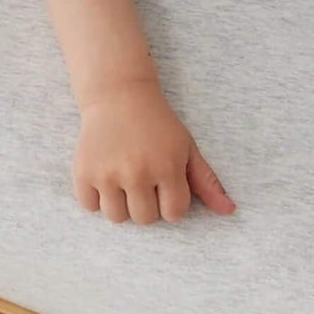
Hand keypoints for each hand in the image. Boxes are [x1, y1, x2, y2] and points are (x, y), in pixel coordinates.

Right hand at [74, 78, 235, 223]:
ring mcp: (108, 174)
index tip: (164, 181)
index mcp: (167, 167)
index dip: (171, 200)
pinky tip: (104, 174)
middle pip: (145, 219)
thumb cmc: (158, 123)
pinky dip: (96, 198)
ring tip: (123, 176)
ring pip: (117, 218)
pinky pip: (90, 208)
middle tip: (143, 176)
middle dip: (147, 202)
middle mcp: (137, 173)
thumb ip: (207, 181)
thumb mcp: (186, 146)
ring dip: (121, 203)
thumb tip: (230, 210)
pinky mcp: (84, 173)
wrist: (118, 93)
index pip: (174, 214)